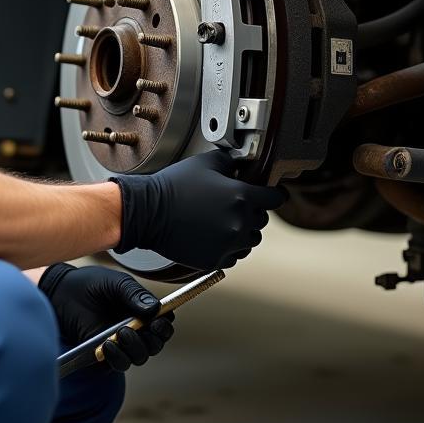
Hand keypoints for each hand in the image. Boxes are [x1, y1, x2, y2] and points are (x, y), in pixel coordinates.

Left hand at [39, 263, 174, 371]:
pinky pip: (119, 364)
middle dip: (152, 340)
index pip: (163, 325)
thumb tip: (155, 308)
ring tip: (121, 333)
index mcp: (143, 311)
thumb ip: (134, 293)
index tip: (159, 322)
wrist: (63, 292)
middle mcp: (136, 330)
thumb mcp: (115, 283)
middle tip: (140, 328)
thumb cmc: (91, 284)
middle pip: (155, 344)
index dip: (165, 327)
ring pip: (140, 357)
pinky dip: (118, 357)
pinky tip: (107, 344)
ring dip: (135, 348)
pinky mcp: (105, 355)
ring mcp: (121, 344)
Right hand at [110, 149, 286, 269]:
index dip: (273, 194)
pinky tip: (212, 236)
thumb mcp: (205, 163)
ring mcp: (228, 244)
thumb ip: (230, 162)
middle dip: (252, 212)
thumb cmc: (174, 186)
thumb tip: (240, 166)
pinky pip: (232, 256)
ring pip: (249, 241)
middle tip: (233, 206)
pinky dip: (227, 248)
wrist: (148, 212)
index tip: (271, 195)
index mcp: (242, 197)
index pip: (275, 198)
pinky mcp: (215, 260)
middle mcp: (240, 223)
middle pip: (261, 221)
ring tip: (221, 223)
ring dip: (242, 232)